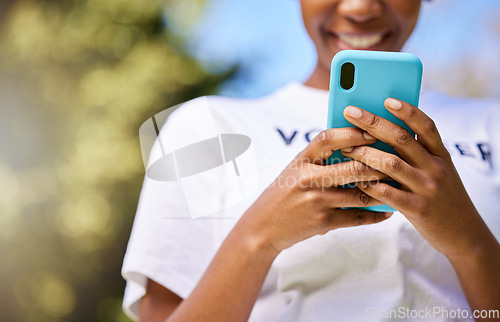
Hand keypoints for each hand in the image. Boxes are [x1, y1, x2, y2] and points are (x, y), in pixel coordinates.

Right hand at [239, 127, 390, 254]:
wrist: (263, 226)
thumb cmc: (284, 193)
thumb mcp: (295, 170)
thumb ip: (320, 158)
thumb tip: (356, 145)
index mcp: (300, 160)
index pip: (328, 138)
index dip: (352, 133)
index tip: (373, 131)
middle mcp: (308, 179)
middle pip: (352, 167)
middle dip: (379, 165)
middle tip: (398, 160)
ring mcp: (316, 201)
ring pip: (360, 193)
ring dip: (383, 190)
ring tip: (400, 185)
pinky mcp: (322, 222)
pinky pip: (357, 217)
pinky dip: (375, 215)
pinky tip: (387, 211)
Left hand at [340, 98, 487, 258]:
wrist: (462, 232)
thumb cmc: (442, 196)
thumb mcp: (438, 170)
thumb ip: (418, 153)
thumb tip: (383, 132)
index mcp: (441, 154)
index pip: (426, 125)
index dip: (407, 110)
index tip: (387, 99)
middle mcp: (435, 168)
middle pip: (401, 139)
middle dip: (372, 123)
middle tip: (350, 112)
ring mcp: (427, 188)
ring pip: (390, 164)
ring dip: (364, 153)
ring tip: (345, 148)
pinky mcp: (417, 209)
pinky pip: (387, 192)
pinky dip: (368, 183)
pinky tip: (354, 178)